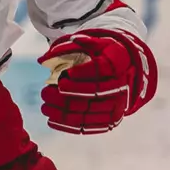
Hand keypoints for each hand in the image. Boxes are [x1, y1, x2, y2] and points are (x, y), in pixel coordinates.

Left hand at [38, 31, 156, 134]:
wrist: (126, 72)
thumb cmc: (105, 56)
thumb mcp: (95, 44)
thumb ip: (74, 45)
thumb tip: (43, 59)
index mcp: (118, 63)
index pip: (101, 68)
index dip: (83, 72)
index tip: (66, 74)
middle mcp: (121, 86)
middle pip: (93, 93)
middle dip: (67, 94)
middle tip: (46, 92)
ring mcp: (116, 106)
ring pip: (89, 112)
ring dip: (64, 111)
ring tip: (45, 106)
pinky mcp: (110, 121)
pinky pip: (89, 126)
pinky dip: (69, 125)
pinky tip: (52, 120)